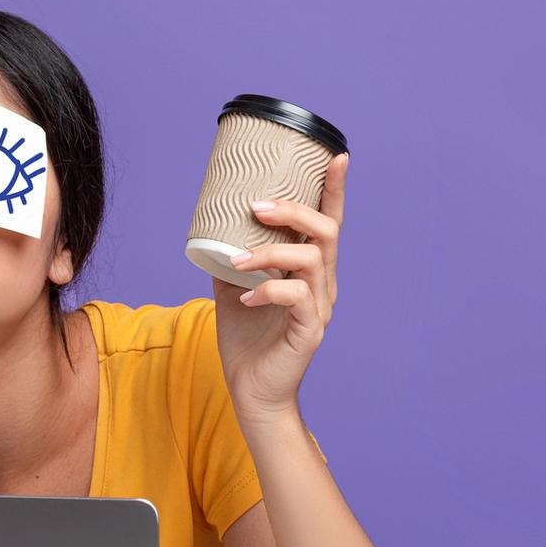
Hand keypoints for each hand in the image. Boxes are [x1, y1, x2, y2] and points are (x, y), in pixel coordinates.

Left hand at [212, 153, 348, 418]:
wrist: (252, 391)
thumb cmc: (246, 340)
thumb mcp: (232, 287)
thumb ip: (230, 257)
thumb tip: (209, 226)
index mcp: (310, 270)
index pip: (329, 222)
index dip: (334, 189)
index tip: (335, 155)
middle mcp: (322, 284)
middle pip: (325, 231)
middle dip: (293, 211)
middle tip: (255, 207)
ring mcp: (319, 307)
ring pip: (311, 260)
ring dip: (270, 252)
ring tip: (238, 261)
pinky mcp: (308, 330)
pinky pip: (296, 298)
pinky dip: (267, 290)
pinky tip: (244, 297)